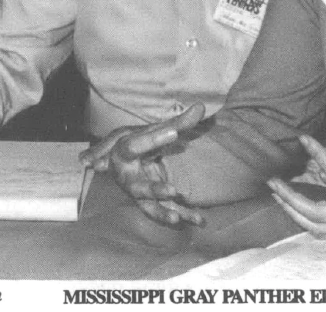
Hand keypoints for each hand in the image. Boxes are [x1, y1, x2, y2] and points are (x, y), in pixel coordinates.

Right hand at [80, 103, 205, 225]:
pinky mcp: (152, 203)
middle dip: (153, 191)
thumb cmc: (142, 142)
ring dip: (163, 213)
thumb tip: (201, 106)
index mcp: (124, 152)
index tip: (174, 132)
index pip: (135, 145)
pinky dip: (183, 217)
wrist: (126, 160)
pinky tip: (199, 220)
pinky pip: (166, 212)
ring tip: (178, 218)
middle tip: (172, 191)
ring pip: (149, 206)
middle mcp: (128, 177)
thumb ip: (178, 122)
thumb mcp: (155, 130)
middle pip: (138, 187)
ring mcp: (140, 193)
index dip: (153, 139)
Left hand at [268, 134, 325, 242]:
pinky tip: (297, 212)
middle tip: (273, 181)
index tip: (303, 139)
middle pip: (311, 211)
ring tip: (278, 197)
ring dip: (292, 211)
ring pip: (313, 226)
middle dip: (288, 195)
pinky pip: (323, 232)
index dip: (317, 154)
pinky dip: (306, 222)